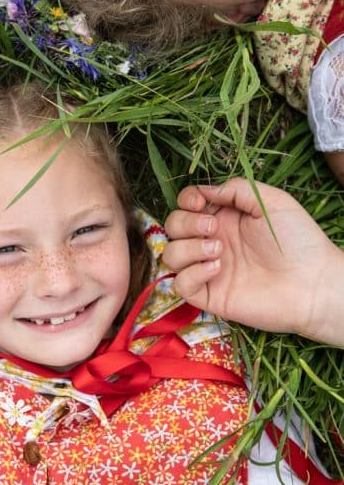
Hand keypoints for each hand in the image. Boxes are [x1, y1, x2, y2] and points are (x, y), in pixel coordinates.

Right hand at [163, 178, 343, 345]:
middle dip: (186, 223)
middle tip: (213, 228)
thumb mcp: (272, 201)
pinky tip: (217, 269)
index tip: (200, 203)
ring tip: (219, 251)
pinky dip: (191, 274)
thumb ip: (237, 189)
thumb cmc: (299, 240)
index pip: (187, 204)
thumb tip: (205, 191)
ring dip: (188, 248)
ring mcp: (209, 270)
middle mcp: (213, 241)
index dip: (187, 200)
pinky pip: (179, 284)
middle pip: (173, 226)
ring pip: (170, 255)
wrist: (314, 283)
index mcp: (225, 217)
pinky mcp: (210, 295)